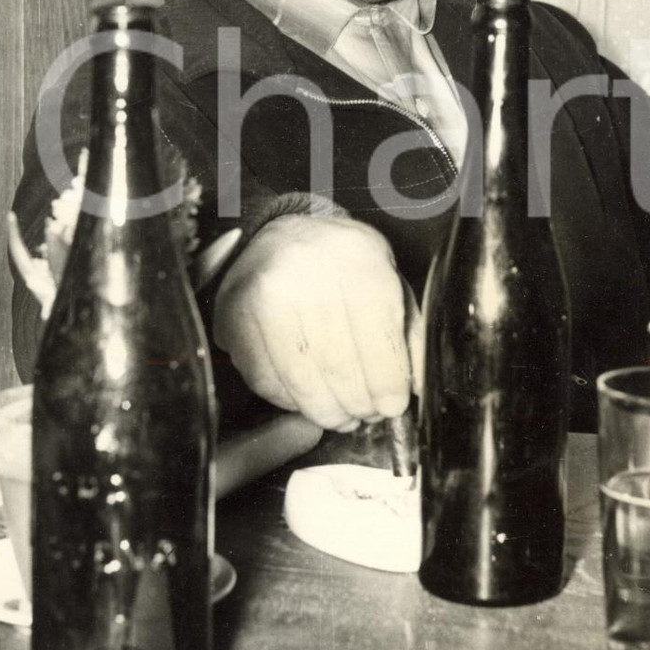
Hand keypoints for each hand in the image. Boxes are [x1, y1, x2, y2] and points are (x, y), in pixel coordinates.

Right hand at [212, 214, 422, 430]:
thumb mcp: (388, 279)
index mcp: (358, 261)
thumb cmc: (343, 263)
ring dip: (326, 412)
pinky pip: (264, 379)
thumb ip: (408, 332)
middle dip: (359, 405)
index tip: (393, 406)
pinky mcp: (234, 316)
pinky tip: (305, 396)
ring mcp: (265, 296)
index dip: (389, 388)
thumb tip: (415, 388)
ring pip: (301, 382)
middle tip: (366, 414)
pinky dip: (289, 400)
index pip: (379, 344)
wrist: (283, 234)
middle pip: (340, 369)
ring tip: (340, 415)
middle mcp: (308, 274)